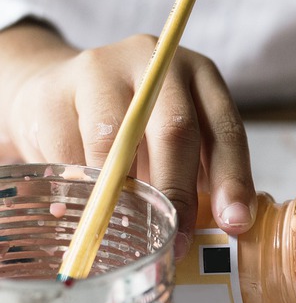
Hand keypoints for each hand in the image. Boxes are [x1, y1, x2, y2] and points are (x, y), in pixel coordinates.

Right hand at [0, 20, 254, 257]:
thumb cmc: (133, 128)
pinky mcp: (53, 93)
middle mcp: (155, 63)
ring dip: (124, 195)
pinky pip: (69, 152)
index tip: (235, 222)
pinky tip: (83, 212)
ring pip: (117, 142)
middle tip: (177, 239)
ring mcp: (101, 71)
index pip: (225, 129)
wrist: (55, 91)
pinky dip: (80, 190)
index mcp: (199, 75)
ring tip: (127, 230)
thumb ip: (199, 175)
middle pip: (175, 130)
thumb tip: (220, 230)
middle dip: (178, 192)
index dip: (232, 179)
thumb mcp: (175, 140)